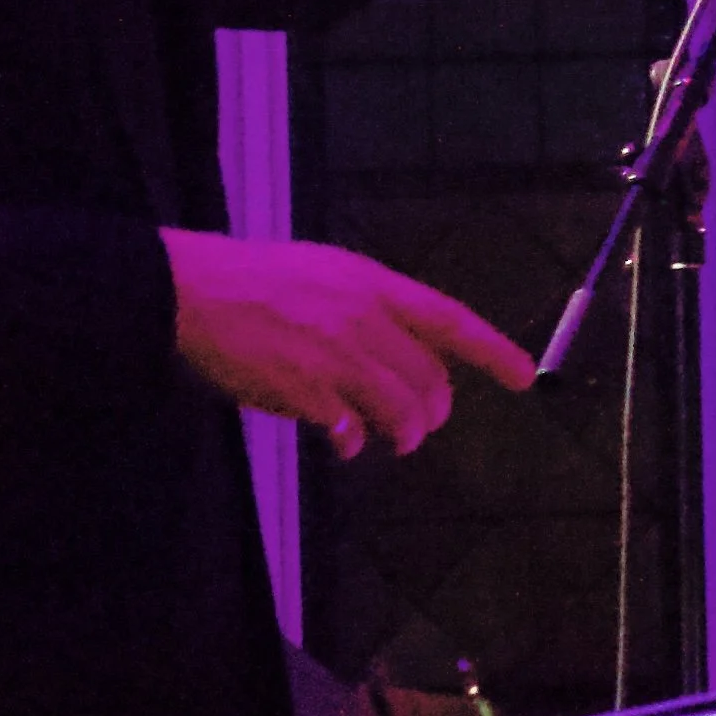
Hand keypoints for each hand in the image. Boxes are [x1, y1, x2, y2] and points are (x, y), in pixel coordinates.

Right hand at [161, 230, 532, 457]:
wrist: (191, 292)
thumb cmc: (249, 280)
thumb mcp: (321, 273)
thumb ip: (362, 309)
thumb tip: (390, 355)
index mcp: (370, 283)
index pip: (449, 319)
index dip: (492, 350)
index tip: (524, 376)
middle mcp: (364, 319)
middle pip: (428, 379)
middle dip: (434, 410)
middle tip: (423, 426)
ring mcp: (338, 357)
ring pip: (399, 411)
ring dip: (402, 433)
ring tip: (390, 441)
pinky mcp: (309, 392)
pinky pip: (348, 432)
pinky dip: (349, 441)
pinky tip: (337, 440)